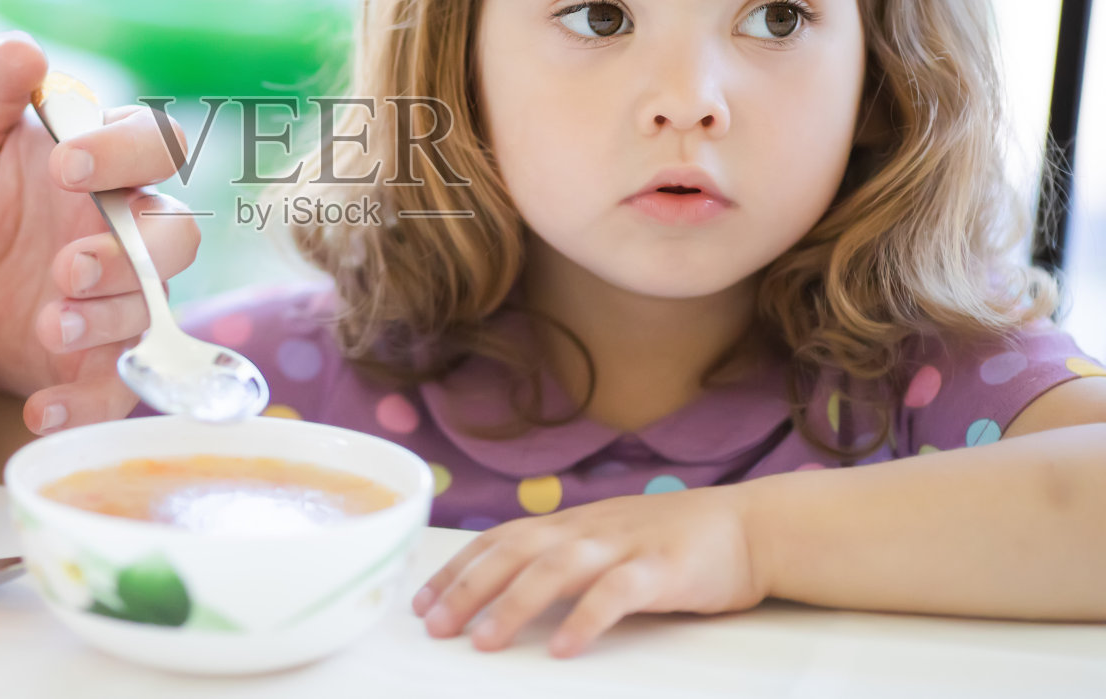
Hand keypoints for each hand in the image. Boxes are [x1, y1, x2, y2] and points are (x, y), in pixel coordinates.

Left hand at [0, 32, 198, 433]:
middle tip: (66, 265)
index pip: (152, 143)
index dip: (124, 153)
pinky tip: (39, 412)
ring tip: (49, 322)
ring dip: (110, 318)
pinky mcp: (96, 359)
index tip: (66, 165)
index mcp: (106, 163)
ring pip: (154, 308)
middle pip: (178, 236)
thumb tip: (20, 48)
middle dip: (132, 254)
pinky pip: (116, 388)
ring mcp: (120, 296)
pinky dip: (86, 406)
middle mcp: (128, 229)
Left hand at [412, 486, 766, 656]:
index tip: (422, 601)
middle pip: (514, 552)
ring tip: (484, 642)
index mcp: (570, 524)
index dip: (459, 568)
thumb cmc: (673, 541)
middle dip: (469, 588)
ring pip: (556, 570)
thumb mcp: (607, 539)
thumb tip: (506, 586)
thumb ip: (563, 556)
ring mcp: (623, 546)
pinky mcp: (661, 569)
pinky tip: (563, 647)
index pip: (500, 539)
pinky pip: (616, 593)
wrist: (749, 527)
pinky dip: (586, 619)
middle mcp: (587, 529)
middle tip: (434, 626)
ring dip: (514, 605)